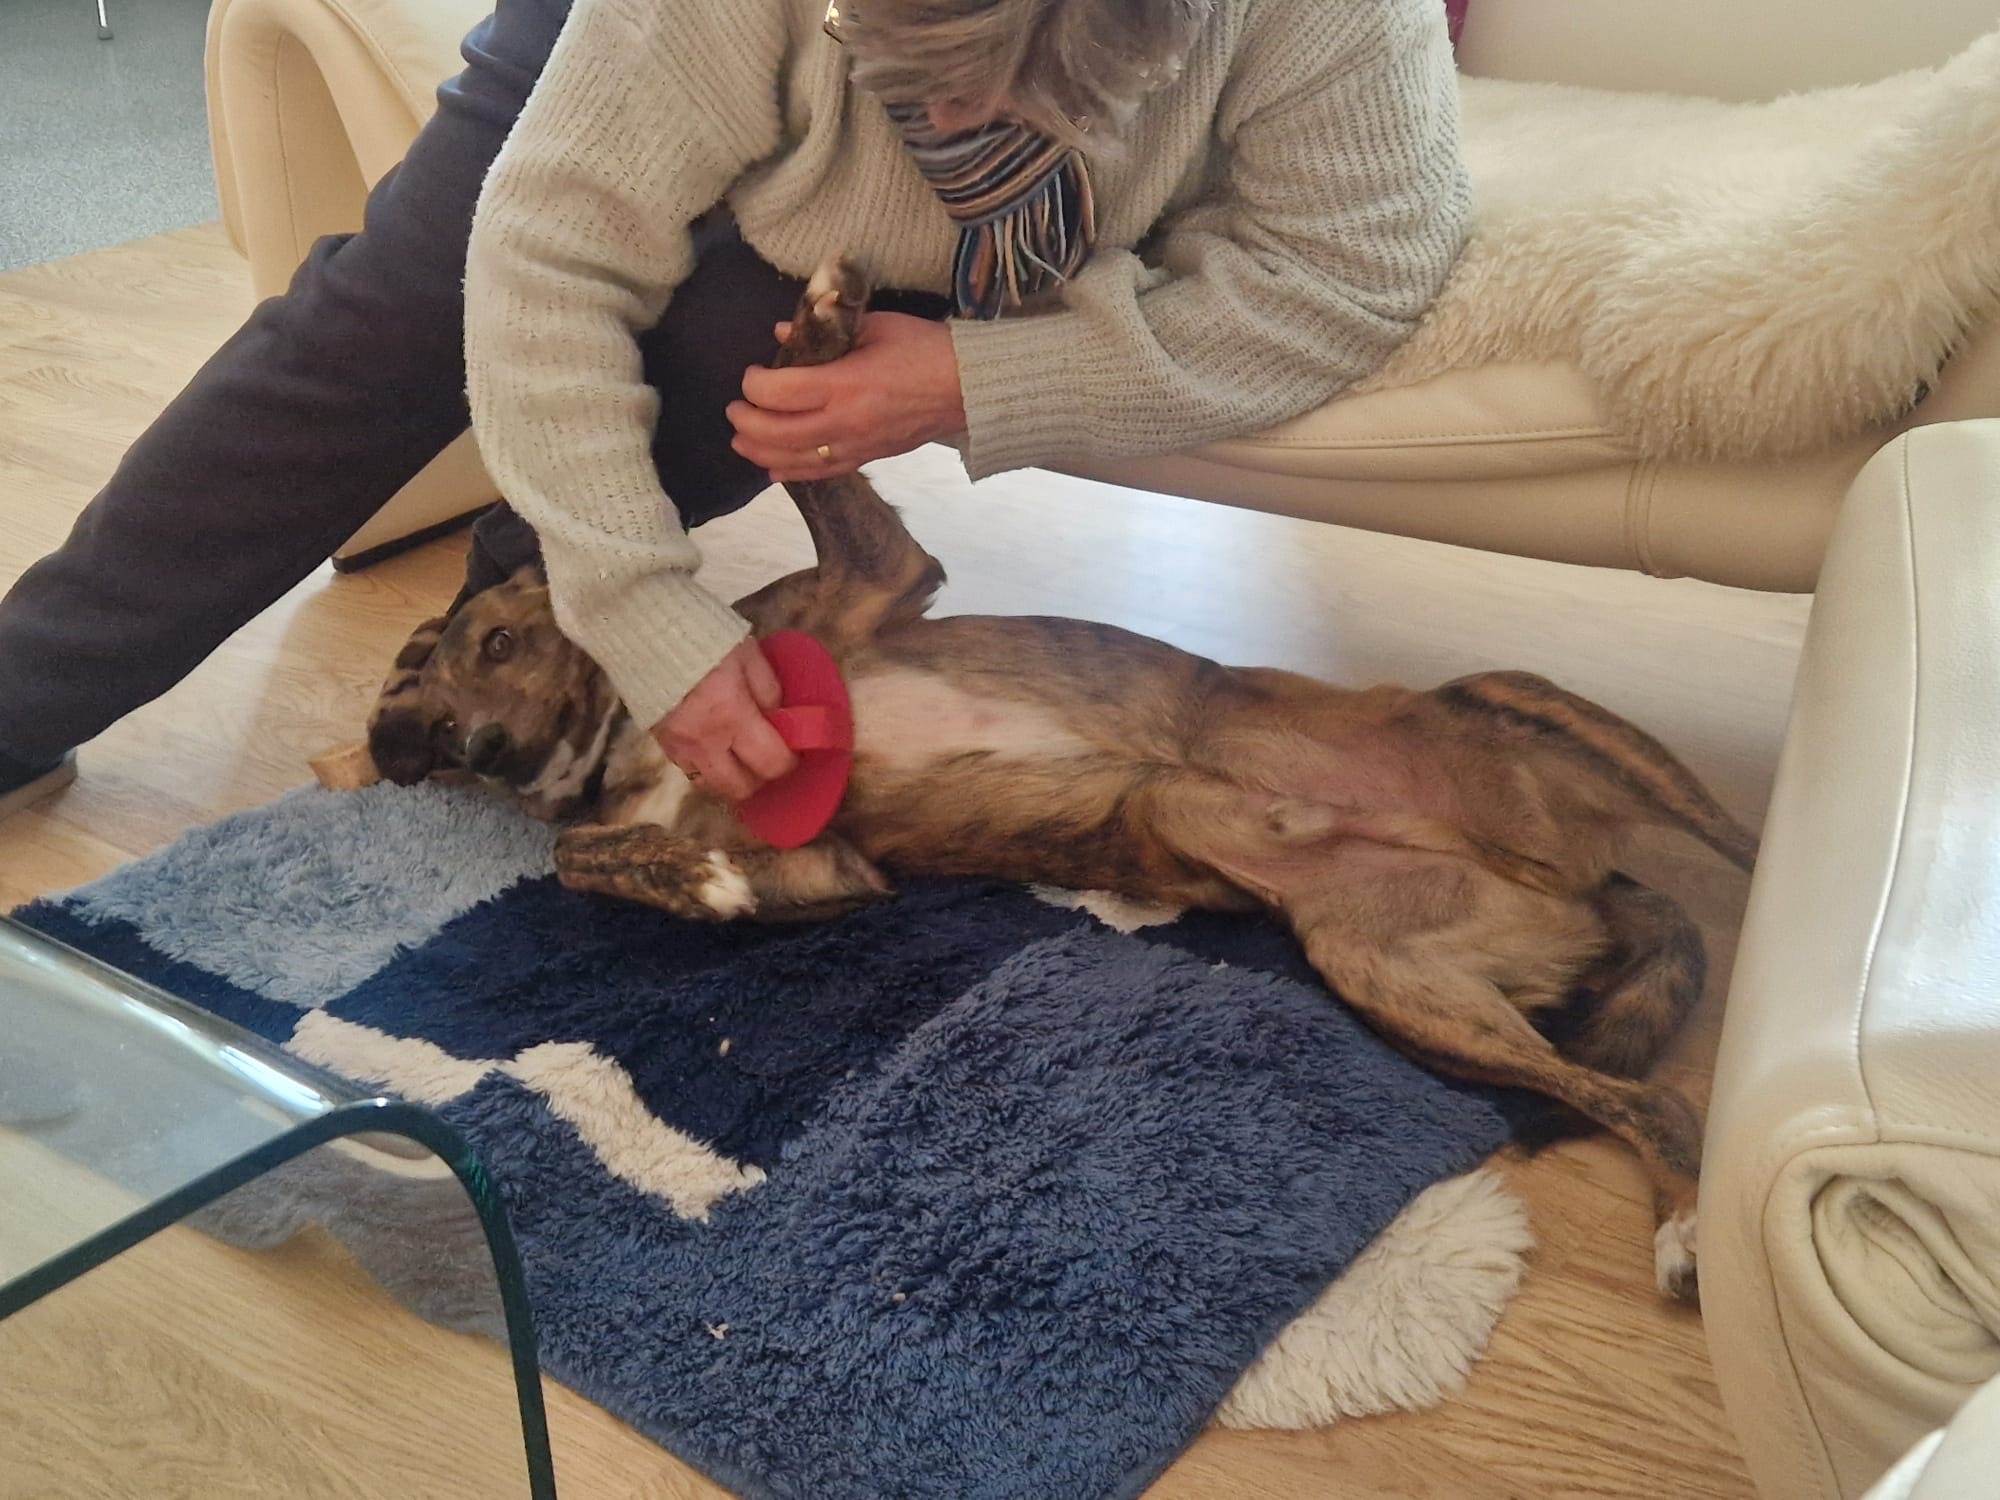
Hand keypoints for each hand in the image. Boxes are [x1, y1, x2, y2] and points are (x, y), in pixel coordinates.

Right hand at [652, 639, 796, 801]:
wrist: (645, 628)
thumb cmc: (704, 636)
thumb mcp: (749, 655)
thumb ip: (769, 690)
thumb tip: (781, 718)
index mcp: (731, 715)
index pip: (770, 762)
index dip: (788, 764)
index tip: (793, 753)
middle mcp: (704, 740)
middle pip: (739, 788)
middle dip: (759, 779)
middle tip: (768, 759)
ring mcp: (678, 745)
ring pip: (711, 785)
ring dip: (730, 777)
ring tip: (741, 757)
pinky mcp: (660, 742)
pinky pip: (688, 769)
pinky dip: (707, 766)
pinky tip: (715, 746)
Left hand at [728, 312, 965, 481]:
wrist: (970, 388)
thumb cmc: (927, 349)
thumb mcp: (876, 326)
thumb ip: (826, 331)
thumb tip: (781, 334)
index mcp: (845, 383)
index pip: (778, 393)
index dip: (753, 385)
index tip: (752, 374)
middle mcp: (845, 421)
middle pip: (777, 433)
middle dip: (747, 422)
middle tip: (735, 410)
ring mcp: (857, 445)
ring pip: (794, 461)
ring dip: (760, 452)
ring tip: (742, 440)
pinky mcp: (869, 458)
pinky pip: (822, 473)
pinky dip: (792, 472)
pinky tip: (773, 470)